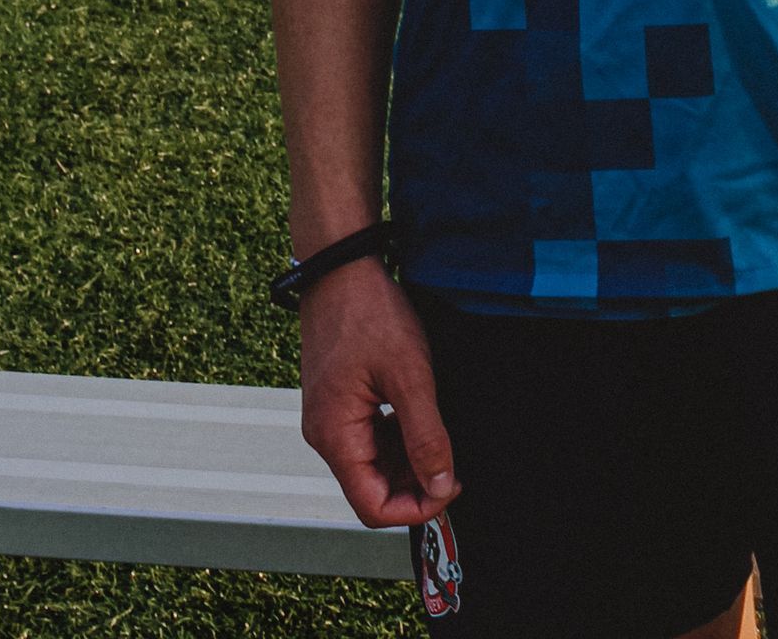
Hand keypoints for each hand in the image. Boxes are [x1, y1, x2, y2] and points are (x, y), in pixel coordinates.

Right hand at [298, 255, 459, 525]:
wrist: (343, 269)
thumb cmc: (370, 313)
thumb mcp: (409, 376)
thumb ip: (426, 436)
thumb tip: (441, 486)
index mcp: (335, 436)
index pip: (372, 506)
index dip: (414, 509)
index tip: (450, 490)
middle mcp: (324, 434)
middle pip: (370, 488)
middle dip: (413, 484)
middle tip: (452, 463)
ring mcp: (328, 417)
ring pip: (370, 464)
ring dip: (406, 460)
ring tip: (440, 436)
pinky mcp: (336, 401)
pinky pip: (366, 437)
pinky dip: (394, 437)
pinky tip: (417, 415)